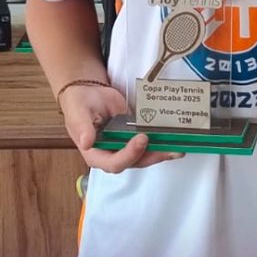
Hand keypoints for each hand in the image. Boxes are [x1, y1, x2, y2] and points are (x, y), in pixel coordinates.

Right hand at [60, 83, 183, 172]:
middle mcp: (112, 154)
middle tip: (168, 147)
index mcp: (96, 154)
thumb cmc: (80, 104)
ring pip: (146, 156)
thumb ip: (83, 128)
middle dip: (153, 156)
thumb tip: (87, 142)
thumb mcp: (78, 113)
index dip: (129, 155)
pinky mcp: (135, 137)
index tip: (141, 139)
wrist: (89, 93)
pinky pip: (150, 144)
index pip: (114, 163)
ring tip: (178, 148)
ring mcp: (125, 147)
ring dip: (162, 153)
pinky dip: (163, 142)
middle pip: (135, 162)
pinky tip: (176, 139)